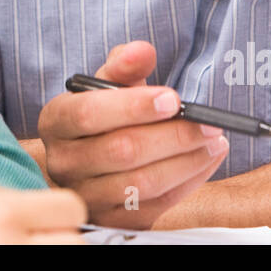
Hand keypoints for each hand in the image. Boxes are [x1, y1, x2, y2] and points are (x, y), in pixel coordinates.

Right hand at [36, 40, 227, 227]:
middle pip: (120, 151)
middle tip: (208, 123)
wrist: (94, 159)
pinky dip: (188, 182)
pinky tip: (206, 160)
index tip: (173, 99)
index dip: (133, 107)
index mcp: (56, 120)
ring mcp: (86, 196)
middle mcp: (63, 162)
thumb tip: (142, 50)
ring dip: (186, 161)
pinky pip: (155, 205)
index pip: (89, 114)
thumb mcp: (107, 85)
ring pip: (141, 183)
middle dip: (172, 135)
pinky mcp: (112, 220)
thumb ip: (123, 65)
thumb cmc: (104, 115)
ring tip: (214, 140)